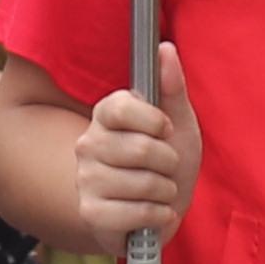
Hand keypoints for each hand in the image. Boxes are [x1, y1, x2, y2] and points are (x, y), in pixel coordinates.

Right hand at [73, 51, 197, 249]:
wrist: (161, 210)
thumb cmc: (168, 162)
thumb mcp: (179, 121)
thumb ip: (171, 85)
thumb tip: (165, 48)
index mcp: (105, 116)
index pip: (121, 107)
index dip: (154, 121)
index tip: (166, 130)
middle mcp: (87, 144)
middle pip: (140, 149)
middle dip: (169, 163)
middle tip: (166, 167)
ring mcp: (86, 180)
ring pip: (142, 184)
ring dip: (165, 192)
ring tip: (159, 191)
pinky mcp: (91, 214)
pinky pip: (137, 213)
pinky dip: (158, 215)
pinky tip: (153, 212)